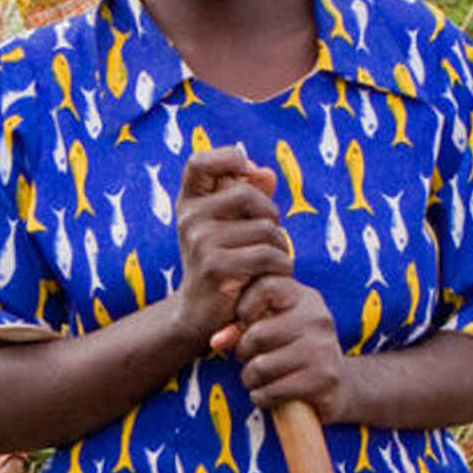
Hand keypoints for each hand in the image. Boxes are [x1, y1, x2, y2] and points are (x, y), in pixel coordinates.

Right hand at [169, 146, 289, 347]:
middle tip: (273, 237)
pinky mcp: (216, 268)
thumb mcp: (231, 225)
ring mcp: (200, 242)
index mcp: (189, 203)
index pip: (198, 162)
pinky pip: (268, 255)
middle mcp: (189, 219)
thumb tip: (266, 173)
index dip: (226, 157)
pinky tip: (275, 275)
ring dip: (281, 246)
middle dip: (271, 214)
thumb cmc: (223, 262)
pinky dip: (282, 266)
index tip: (247, 172)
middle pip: (247, 194)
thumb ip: (249, 195)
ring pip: (265, 228)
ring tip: (273, 261)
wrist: (200, 314)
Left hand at [230, 276, 348, 418]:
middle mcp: (318, 318)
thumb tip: (216, 341)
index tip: (244, 323)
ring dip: (250, 379)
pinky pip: (274, 390)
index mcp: (305, 298)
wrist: (339, 387)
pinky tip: (267, 395)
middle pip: (257, 334)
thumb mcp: (272, 330)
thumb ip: (242, 326)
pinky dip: (262, 397)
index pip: (266, 285)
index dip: (244, 306)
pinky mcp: (324, 379)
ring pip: (261, 366)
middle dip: (243, 353)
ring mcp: (323, 348)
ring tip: (257, 380)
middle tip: (249, 360)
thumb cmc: (294, 353)